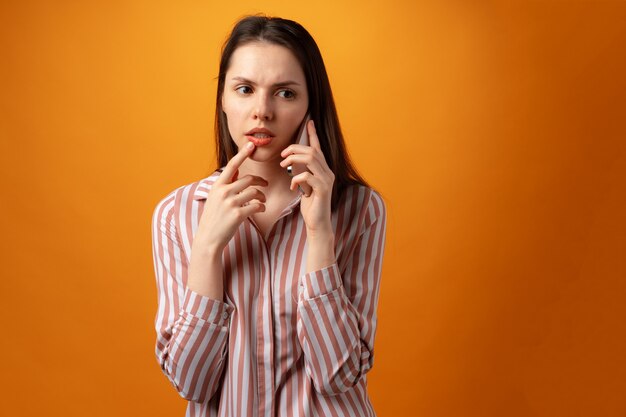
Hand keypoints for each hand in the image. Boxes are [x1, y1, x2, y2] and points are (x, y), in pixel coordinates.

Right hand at [194, 142, 268, 254]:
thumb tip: (238, 168)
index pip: (232, 165)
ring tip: (262, 200)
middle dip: (260, 181)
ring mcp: (230, 203)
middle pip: (249, 179)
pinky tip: (261, 209)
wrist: (208, 239)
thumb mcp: (215, 197)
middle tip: (265, 184)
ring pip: (255, 192)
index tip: (251, 144)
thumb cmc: (213, 218)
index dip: (242, 154)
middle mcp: (223, 192)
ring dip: (262, 195)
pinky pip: (256, 206)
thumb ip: (226, 183)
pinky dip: (262, 206)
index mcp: (217, 186)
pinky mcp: (238, 215)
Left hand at [280, 120, 334, 234]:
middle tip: (282, 155)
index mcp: (324, 170)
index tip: (309, 122)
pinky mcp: (323, 189)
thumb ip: (302, 174)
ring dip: (294, 159)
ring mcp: (327, 180)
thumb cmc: (311, 206)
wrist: (318, 224)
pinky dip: (296, 178)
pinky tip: (293, 187)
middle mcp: (328, 172)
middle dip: (295, 149)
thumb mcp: (305, 186)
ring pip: (311, 159)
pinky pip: (308, 176)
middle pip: (312, 150)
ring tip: (283, 165)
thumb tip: (291, 164)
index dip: (313, 134)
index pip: (318, 148)